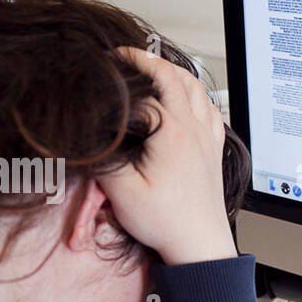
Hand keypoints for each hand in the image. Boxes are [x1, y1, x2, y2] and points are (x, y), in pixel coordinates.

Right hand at [99, 46, 236, 265]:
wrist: (200, 247)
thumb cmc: (168, 223)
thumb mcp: (122, 190)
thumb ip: (103, 157)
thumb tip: (87, 137)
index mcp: (173, 131)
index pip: (146, 90)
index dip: (124, 77)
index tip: (105, 68)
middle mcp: (195, 130)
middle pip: (177, 77)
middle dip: (150, 60)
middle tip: (128, 55)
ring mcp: (208, 140)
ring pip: (199, 91)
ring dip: (177, 74)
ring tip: (157, 68)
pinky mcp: (214, 153)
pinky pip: (211, 112)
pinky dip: (198, 97)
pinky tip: (190, 100)